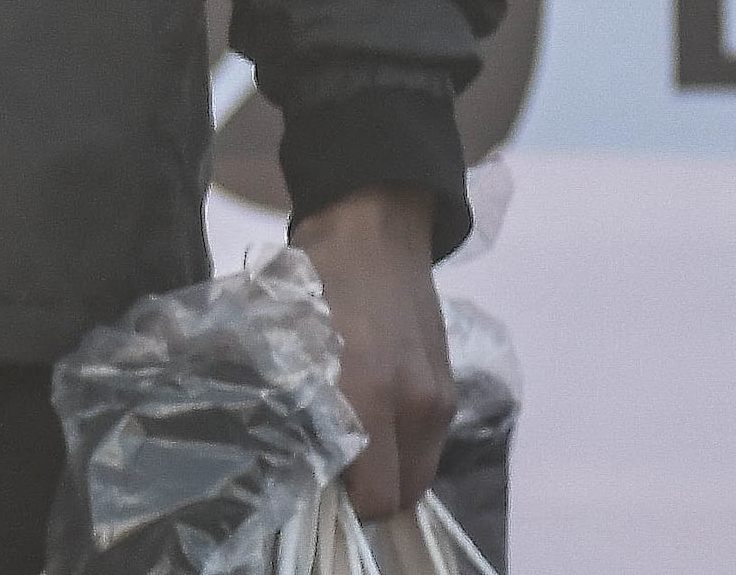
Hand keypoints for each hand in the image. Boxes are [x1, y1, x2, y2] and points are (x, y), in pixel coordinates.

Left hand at [295, 185, 452, 520]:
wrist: (374, 229)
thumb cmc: (314, 277)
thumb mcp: (286, 336)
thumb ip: (296, 402)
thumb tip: (292, 457)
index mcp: (369, 392)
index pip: (375, 495)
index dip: (344, 505)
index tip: (311, 489)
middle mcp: (416, 404)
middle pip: (403, 493)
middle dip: (368, 495)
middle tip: (326, 474)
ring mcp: (440, 398)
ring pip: (419, 471)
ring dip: (387, 472)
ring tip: (346, 450)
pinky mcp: (449, 388)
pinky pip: (428, 443)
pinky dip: (403, 447)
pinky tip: (371, 424)